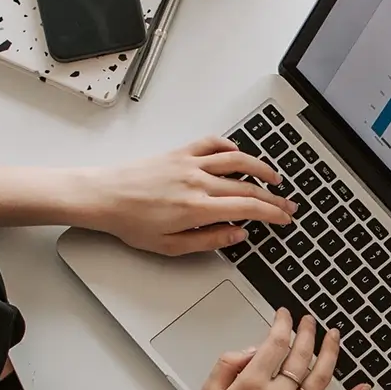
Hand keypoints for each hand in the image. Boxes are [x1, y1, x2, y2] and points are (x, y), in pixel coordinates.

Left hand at [77, 138, 296, 255]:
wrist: (104, 196)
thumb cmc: (131, 222)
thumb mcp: (170, 246)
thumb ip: (208, 240)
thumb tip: (237, 235)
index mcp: (198, 208)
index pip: (248, 207)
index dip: (272, 213)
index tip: (284, 218)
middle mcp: (198, 182)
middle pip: (247, 186)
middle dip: (273, 197)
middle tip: (287, 205)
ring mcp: (190, 164)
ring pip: (236, 160)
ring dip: (260, 168)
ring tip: (274, 178)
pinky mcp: (179, 153)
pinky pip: (212, 143)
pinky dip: (230, 147)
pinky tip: (238, 154)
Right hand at [191, 308, 371, 389]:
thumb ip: (227, 365)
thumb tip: (252, 350)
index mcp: (251, 384)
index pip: (275, 343)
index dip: (282, 324)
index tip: (284, 316)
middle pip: (300, 354)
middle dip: (307, 331)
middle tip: (309, 320)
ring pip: (320, 377)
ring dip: (330, 352)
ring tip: (333, 336)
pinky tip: (362, 387)